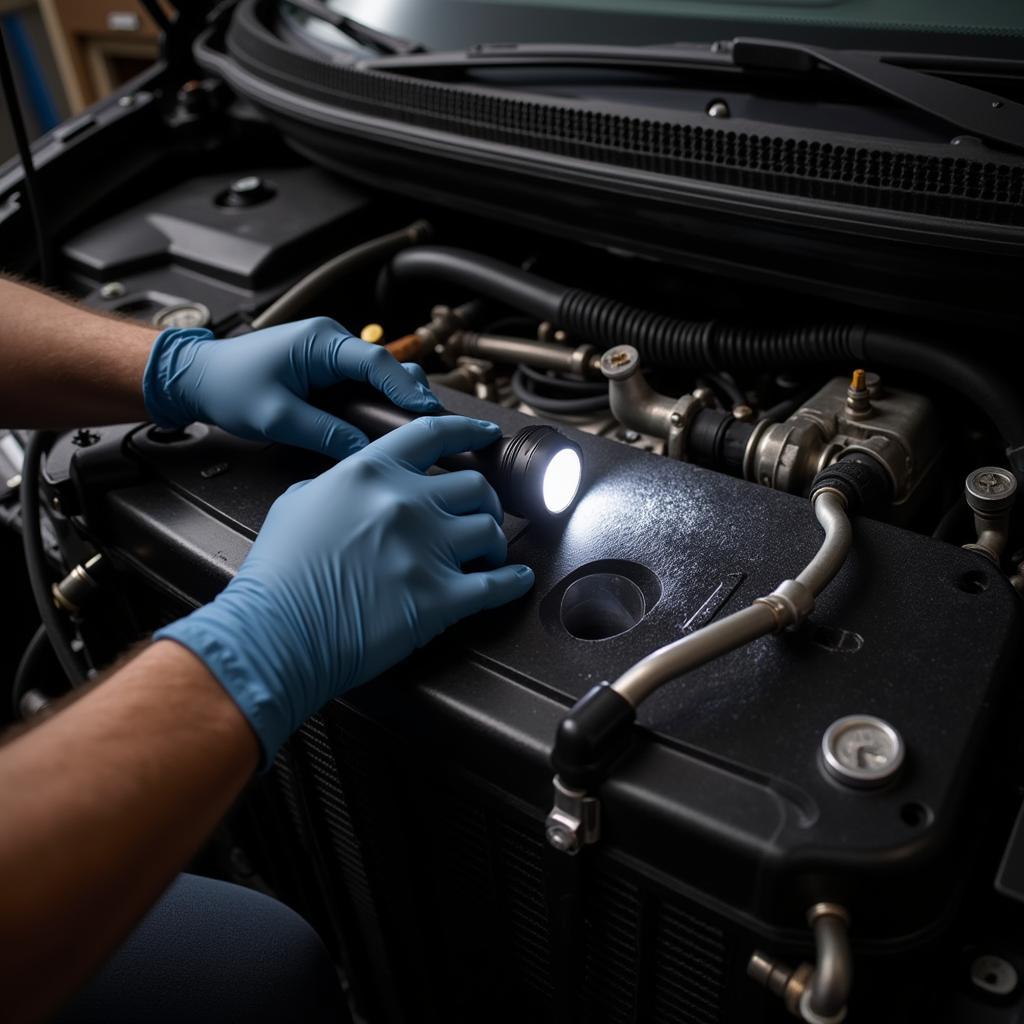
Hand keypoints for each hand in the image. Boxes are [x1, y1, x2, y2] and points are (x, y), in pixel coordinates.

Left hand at [142, 317, 440, 458]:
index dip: (404, 387)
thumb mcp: (276, 417)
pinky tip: (388, 423)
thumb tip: (363, 451)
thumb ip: (323, 433)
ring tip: (415, 426)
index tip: (426, 410)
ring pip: (377, 376)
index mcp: (319, 342)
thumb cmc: (228, 386)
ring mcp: (329, 355)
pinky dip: (378, 401)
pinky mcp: (326, 371)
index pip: (375, 362)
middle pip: (385, 367)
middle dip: (409, 393)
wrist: (197, 377)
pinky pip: (362, 384)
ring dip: (394, 398)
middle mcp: (329, 342)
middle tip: (431, 423)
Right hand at [155, 416, 535, 763]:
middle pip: (475, 486)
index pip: (433, 435)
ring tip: (487, 556)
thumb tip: (351, 487)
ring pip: (490, 531)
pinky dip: (513, 582)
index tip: (486, 435)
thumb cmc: (277, 576)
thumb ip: (335, 485)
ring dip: (494, 544)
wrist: (274, 632)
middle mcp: (405, 503)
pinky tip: (516, 580)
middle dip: (484, 501)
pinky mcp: (440, 598)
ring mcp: (427, 549)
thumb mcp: (297, 505)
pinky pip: (496, 584)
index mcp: (370, 475)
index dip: (468, 431)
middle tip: (479, 515)